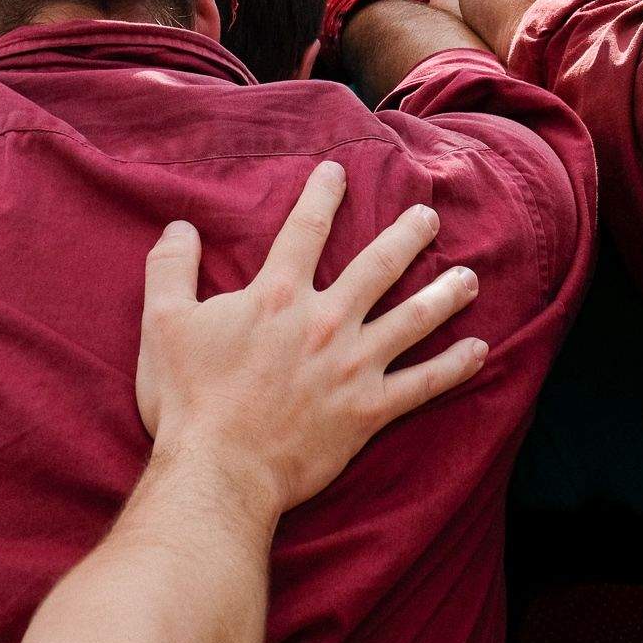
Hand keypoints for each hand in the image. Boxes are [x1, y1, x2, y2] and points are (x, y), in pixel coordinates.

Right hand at [135, 160, 485, 511]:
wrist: (220, 472)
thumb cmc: (188, 400)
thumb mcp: (162, 323)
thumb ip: (171, 267)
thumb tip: (181, 225)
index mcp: (277, 296)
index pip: (305, 229)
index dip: (323, 194)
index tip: (340, 171)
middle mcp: (325, 321)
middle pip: (379, 266)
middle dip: (407, 236)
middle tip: (429, 216)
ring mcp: (353, 365)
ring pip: (414, 318)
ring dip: (446, 294)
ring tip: (469, 277)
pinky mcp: (369, 409)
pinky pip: (423, 384)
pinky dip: (454, 367)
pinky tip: (479, 351)